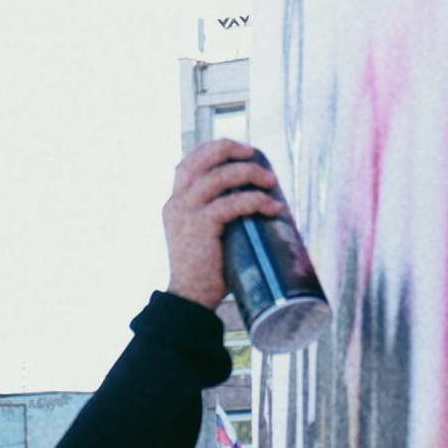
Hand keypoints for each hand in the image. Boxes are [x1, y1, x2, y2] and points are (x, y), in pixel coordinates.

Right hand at [163, 137, 290, 310]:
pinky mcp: (201, 226)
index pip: (187, 162)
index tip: (239, 150)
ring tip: (270, 181)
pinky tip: (273, 206)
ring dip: (249, 174)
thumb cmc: (205, 272)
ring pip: (220, 177)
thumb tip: (253, 202)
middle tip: (254, 154)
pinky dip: (256, 201)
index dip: (213, 149)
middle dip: (230, 149)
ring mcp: (186, 213)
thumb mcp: (203, 236)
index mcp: (174, 203)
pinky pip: (233, 203)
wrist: (190, 299)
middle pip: (201, 159)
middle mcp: (176, 203)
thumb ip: (216, 216)